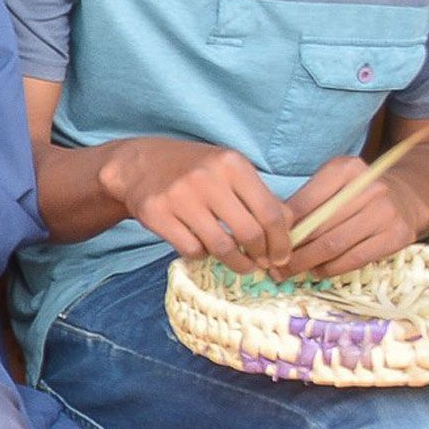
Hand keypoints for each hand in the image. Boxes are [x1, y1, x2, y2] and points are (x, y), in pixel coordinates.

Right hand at [99, 137, 291, 272]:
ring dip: (235, 263)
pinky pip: (191, 249)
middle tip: (261, 264)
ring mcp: (180, 198)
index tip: (281, 256)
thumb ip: (258, 195)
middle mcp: (207, 179)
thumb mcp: (229, 170)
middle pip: (248, 233)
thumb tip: (288, 227)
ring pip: (220, 246)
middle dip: (260, 256)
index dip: (280, 241)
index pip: (269, 212)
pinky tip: (204, 248)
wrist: (140, 164)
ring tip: (240, 265)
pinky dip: (202, 255)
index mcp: (232, 164)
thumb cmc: (194, 168)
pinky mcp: (157, 215)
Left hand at [278, 155, 428, 278]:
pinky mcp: (396, 236)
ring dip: (305, 264)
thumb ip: (304, 201)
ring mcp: (385, 212)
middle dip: (289, 251)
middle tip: (271, 265)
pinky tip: (316, 271)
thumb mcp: (331, 183)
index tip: (264, 243)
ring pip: (332, 246)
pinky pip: (353, 259)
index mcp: (346, 170)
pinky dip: (329, 269)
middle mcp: (369, 188)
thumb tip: (269, 232)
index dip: (280, 229)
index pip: (302, 204)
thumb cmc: (355, 194)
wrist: (407, 197)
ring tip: (287, 272)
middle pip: (316, 228)